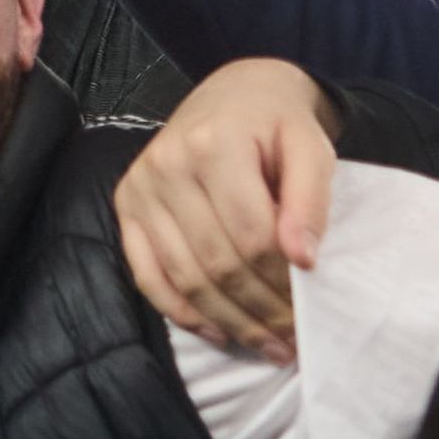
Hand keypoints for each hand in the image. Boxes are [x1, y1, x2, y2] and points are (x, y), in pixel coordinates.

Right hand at [115, 58, 341, 363]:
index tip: (311, 306)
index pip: (252, 235)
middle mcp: (167, 165)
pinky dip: (182, 312)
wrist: (234, 93)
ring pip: (185, 277)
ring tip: (268, 345)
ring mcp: (140, 188)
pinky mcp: (126, 206)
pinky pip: (147, 275)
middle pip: (217, 262)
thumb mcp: (310, 147)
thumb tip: (303, 260)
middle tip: (294, 338)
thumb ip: (311, 199)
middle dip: (260, 310)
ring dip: (229, 321)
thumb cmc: (276, 123)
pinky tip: (218, 331)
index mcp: (214, 144)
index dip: (283, 280)